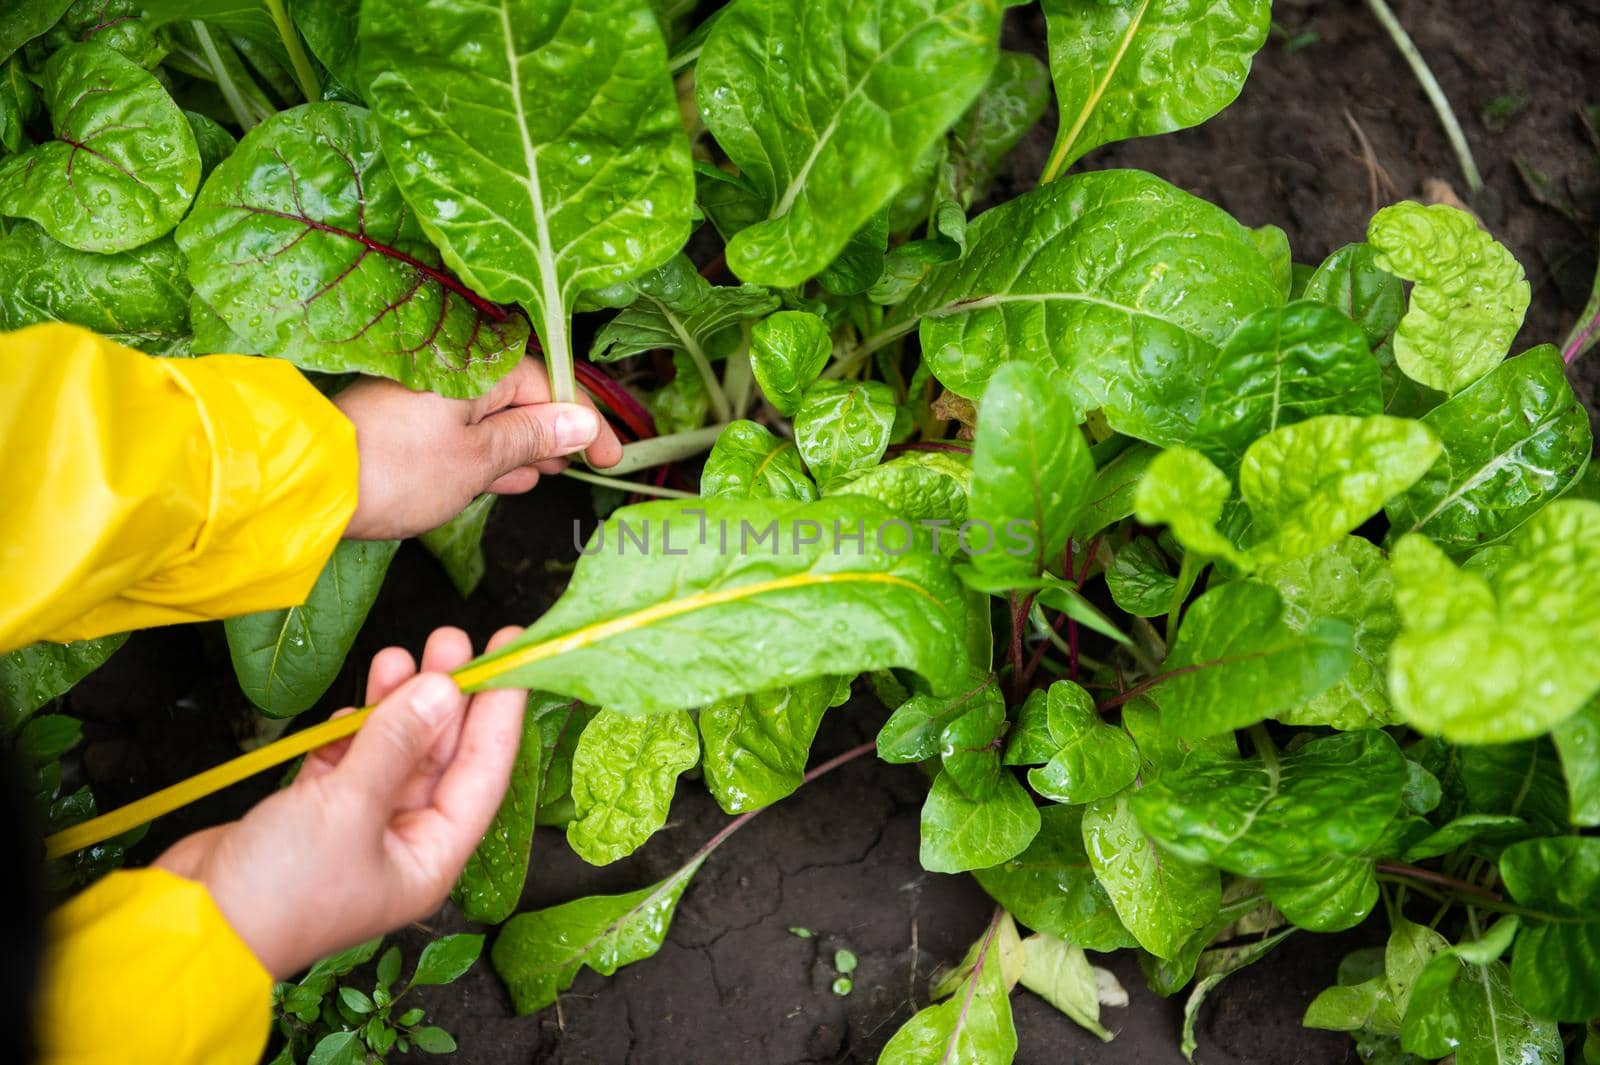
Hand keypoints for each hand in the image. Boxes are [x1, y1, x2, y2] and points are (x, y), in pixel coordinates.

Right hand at [154, 627, 527, 978]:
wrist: (191, 932)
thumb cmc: (279, 890)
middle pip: (439, 757)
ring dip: (394, 706)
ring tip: (397, 657)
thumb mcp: (347, 807)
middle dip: (443, 698)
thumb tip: (443, 689)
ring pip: (392, 753)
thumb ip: (396, 743)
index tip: (513, 655)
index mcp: (430, 857)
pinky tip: (348, 712)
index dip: (500, 711)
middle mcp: (402, 844)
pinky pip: (347, 764)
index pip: (484, 771)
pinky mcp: (312, 818)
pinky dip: (350, 735)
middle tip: (450, 641)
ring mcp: (357, 829)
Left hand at [337, 357, 624, 538]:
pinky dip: (486, 451)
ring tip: (544, 474)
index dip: (586, 422)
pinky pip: (460, 427)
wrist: (312, 484)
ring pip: (490, 413)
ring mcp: (424, 393)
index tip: (612, 457)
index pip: (550, 384)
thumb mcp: (480, 458)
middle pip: (520, 393)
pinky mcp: (404, 418)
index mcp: (477, 364)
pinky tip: (504, 478)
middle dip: (554, 431)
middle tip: (582, 467)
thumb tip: (580, 424)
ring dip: (521, 444)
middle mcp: (452, 368)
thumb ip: (533, 437)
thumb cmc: (399, 468)